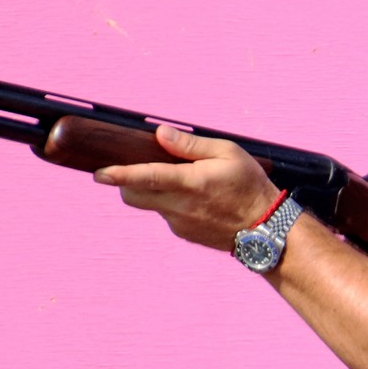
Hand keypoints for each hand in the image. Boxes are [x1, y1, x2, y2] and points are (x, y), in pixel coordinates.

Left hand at [92, 125, 278, 249]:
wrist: (267, 230)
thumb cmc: (250, 187)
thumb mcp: (229, 154)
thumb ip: (192, 145)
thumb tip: (161, 134)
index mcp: (191, 183)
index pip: (147, 177)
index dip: (120, 175)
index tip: (100, 174)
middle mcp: (180, 207)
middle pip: (133, 196)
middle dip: (126, 182)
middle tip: (137, 169)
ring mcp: (180, 224)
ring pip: (151, 204)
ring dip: (155, 191)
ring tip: (186, 183)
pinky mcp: (184, 234)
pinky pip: (167, 215)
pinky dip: (171, 204)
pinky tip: (198, 200)